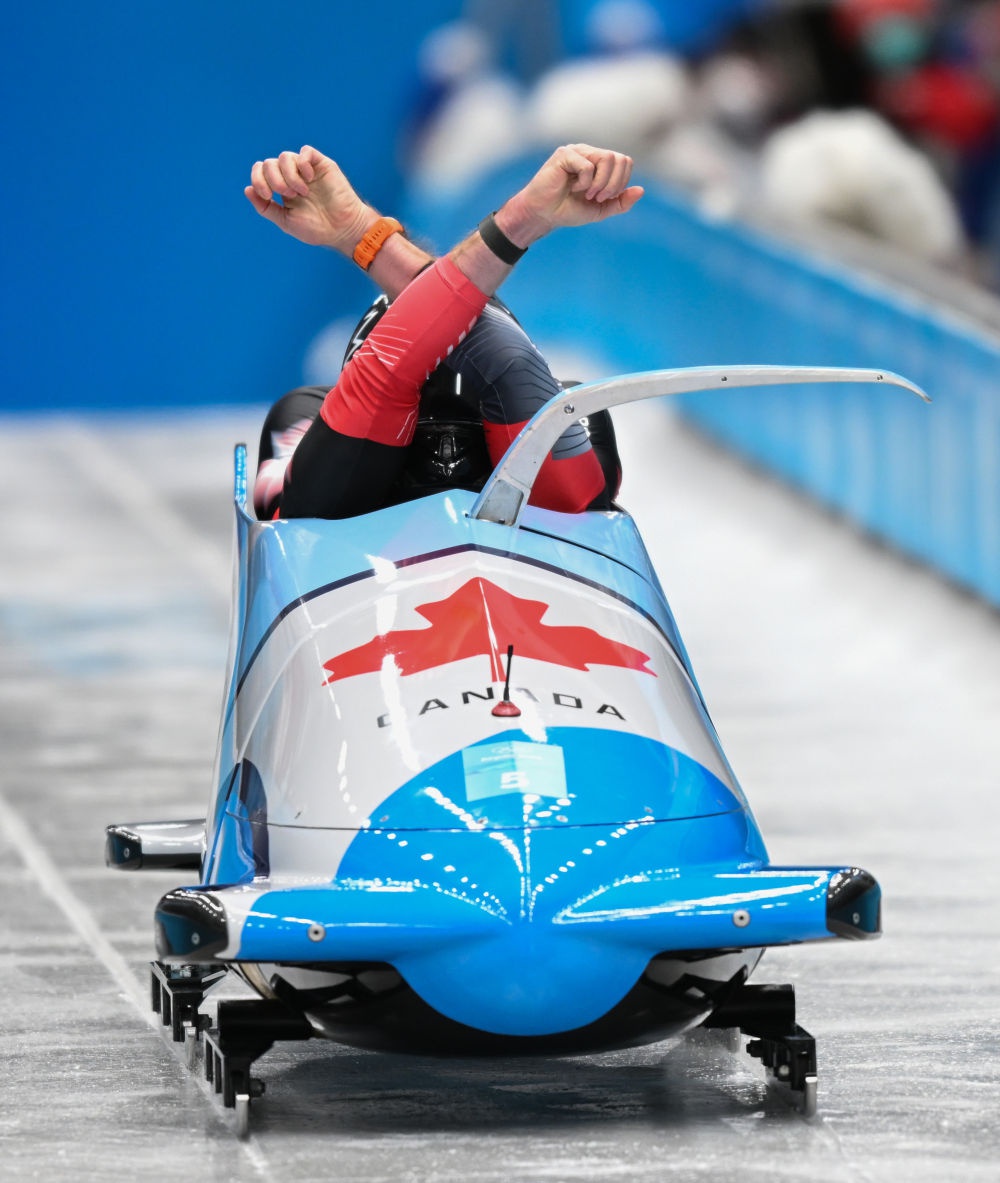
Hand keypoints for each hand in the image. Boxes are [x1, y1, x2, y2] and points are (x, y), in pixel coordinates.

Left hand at [244, 146, 375, 254]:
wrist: (343, 230)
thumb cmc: (317, 229)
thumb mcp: (285, 221)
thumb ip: (265, 208)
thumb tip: (247, 189)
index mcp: (282, 188)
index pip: (261, 171)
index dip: (258, 179)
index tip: (268, 196)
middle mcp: (292, 176)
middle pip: (269, 163)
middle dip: (273, 179)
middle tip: (288, 195)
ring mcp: (307, 169)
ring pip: (285, 156)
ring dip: (288, 175)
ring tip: (300, 192)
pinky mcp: (321, 165)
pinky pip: (305, 152)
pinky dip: (302, 164)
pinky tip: (309, 179)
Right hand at [497, 144, 643, 245]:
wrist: (543, 214)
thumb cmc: (568, 210)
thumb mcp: (600, 210)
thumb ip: (620, 202)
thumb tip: (641, 191)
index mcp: (599, 162)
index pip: (625, 162)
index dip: (620, 183)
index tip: (604, 198)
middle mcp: (590, 152)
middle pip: (619, 159)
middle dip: (612, 184)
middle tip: (597, 197)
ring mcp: (577, 151)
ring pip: (607, 158)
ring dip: (600, 183)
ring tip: (587, 193)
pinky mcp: (565, 154)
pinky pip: (588, 165)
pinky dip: (585, 182)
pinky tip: (572, 188)